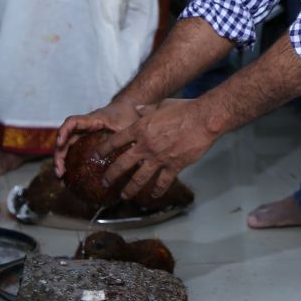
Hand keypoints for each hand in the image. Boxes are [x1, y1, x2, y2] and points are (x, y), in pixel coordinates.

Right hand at [54, 100, 140, 178]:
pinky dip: (70, 162)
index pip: (73, 122)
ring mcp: (84, 134)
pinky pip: (74, 151)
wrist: (128, 108)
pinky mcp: (86, 141)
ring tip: (61, 179)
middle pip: (65, 138)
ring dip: (62, 161)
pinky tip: (70, 178)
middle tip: (60, 172)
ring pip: (67, 146)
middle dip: (59, 155)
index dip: (64, 131)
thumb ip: (131, 136)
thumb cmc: (129, 114)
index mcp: (93, 119)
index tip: (59, 143)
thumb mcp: (130, 125)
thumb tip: (137, 157)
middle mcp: (84, 127)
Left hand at [95, 98, 216, 200]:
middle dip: (111, 175)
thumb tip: (137, 108)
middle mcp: (146, 146)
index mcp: (140, 128)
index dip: (103, 149)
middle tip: (105, 182)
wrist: (203, 119)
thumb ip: (147, 109)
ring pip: (139, 178)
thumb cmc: (184, 109)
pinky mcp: (173, 166)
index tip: (96, 155)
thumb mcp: (161, 105)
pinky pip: (162, 182)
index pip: (116, 141)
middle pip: (122, 164)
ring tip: (124, 195)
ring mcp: (159, 158)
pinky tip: (154, 196)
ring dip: (130, 189)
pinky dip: (157, 190)